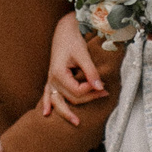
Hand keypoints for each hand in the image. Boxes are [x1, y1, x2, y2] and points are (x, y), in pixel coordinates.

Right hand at [37, 11, 108, 125]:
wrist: (64, 29)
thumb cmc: (73, 39)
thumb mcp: (83, 54)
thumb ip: (91, 72)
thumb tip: (100, 87)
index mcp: (58, 73)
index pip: (76, 91)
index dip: (90, 91)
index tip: (102, 85)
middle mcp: (52, 79)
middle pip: (70, 98)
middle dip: (88, 99)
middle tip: (105, 94)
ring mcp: (51, 79)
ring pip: (58, 100)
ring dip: (66, 111)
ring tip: (76, 122)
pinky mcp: (52, 78)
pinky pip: (47, 94)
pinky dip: (46, 104)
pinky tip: (46, 113)